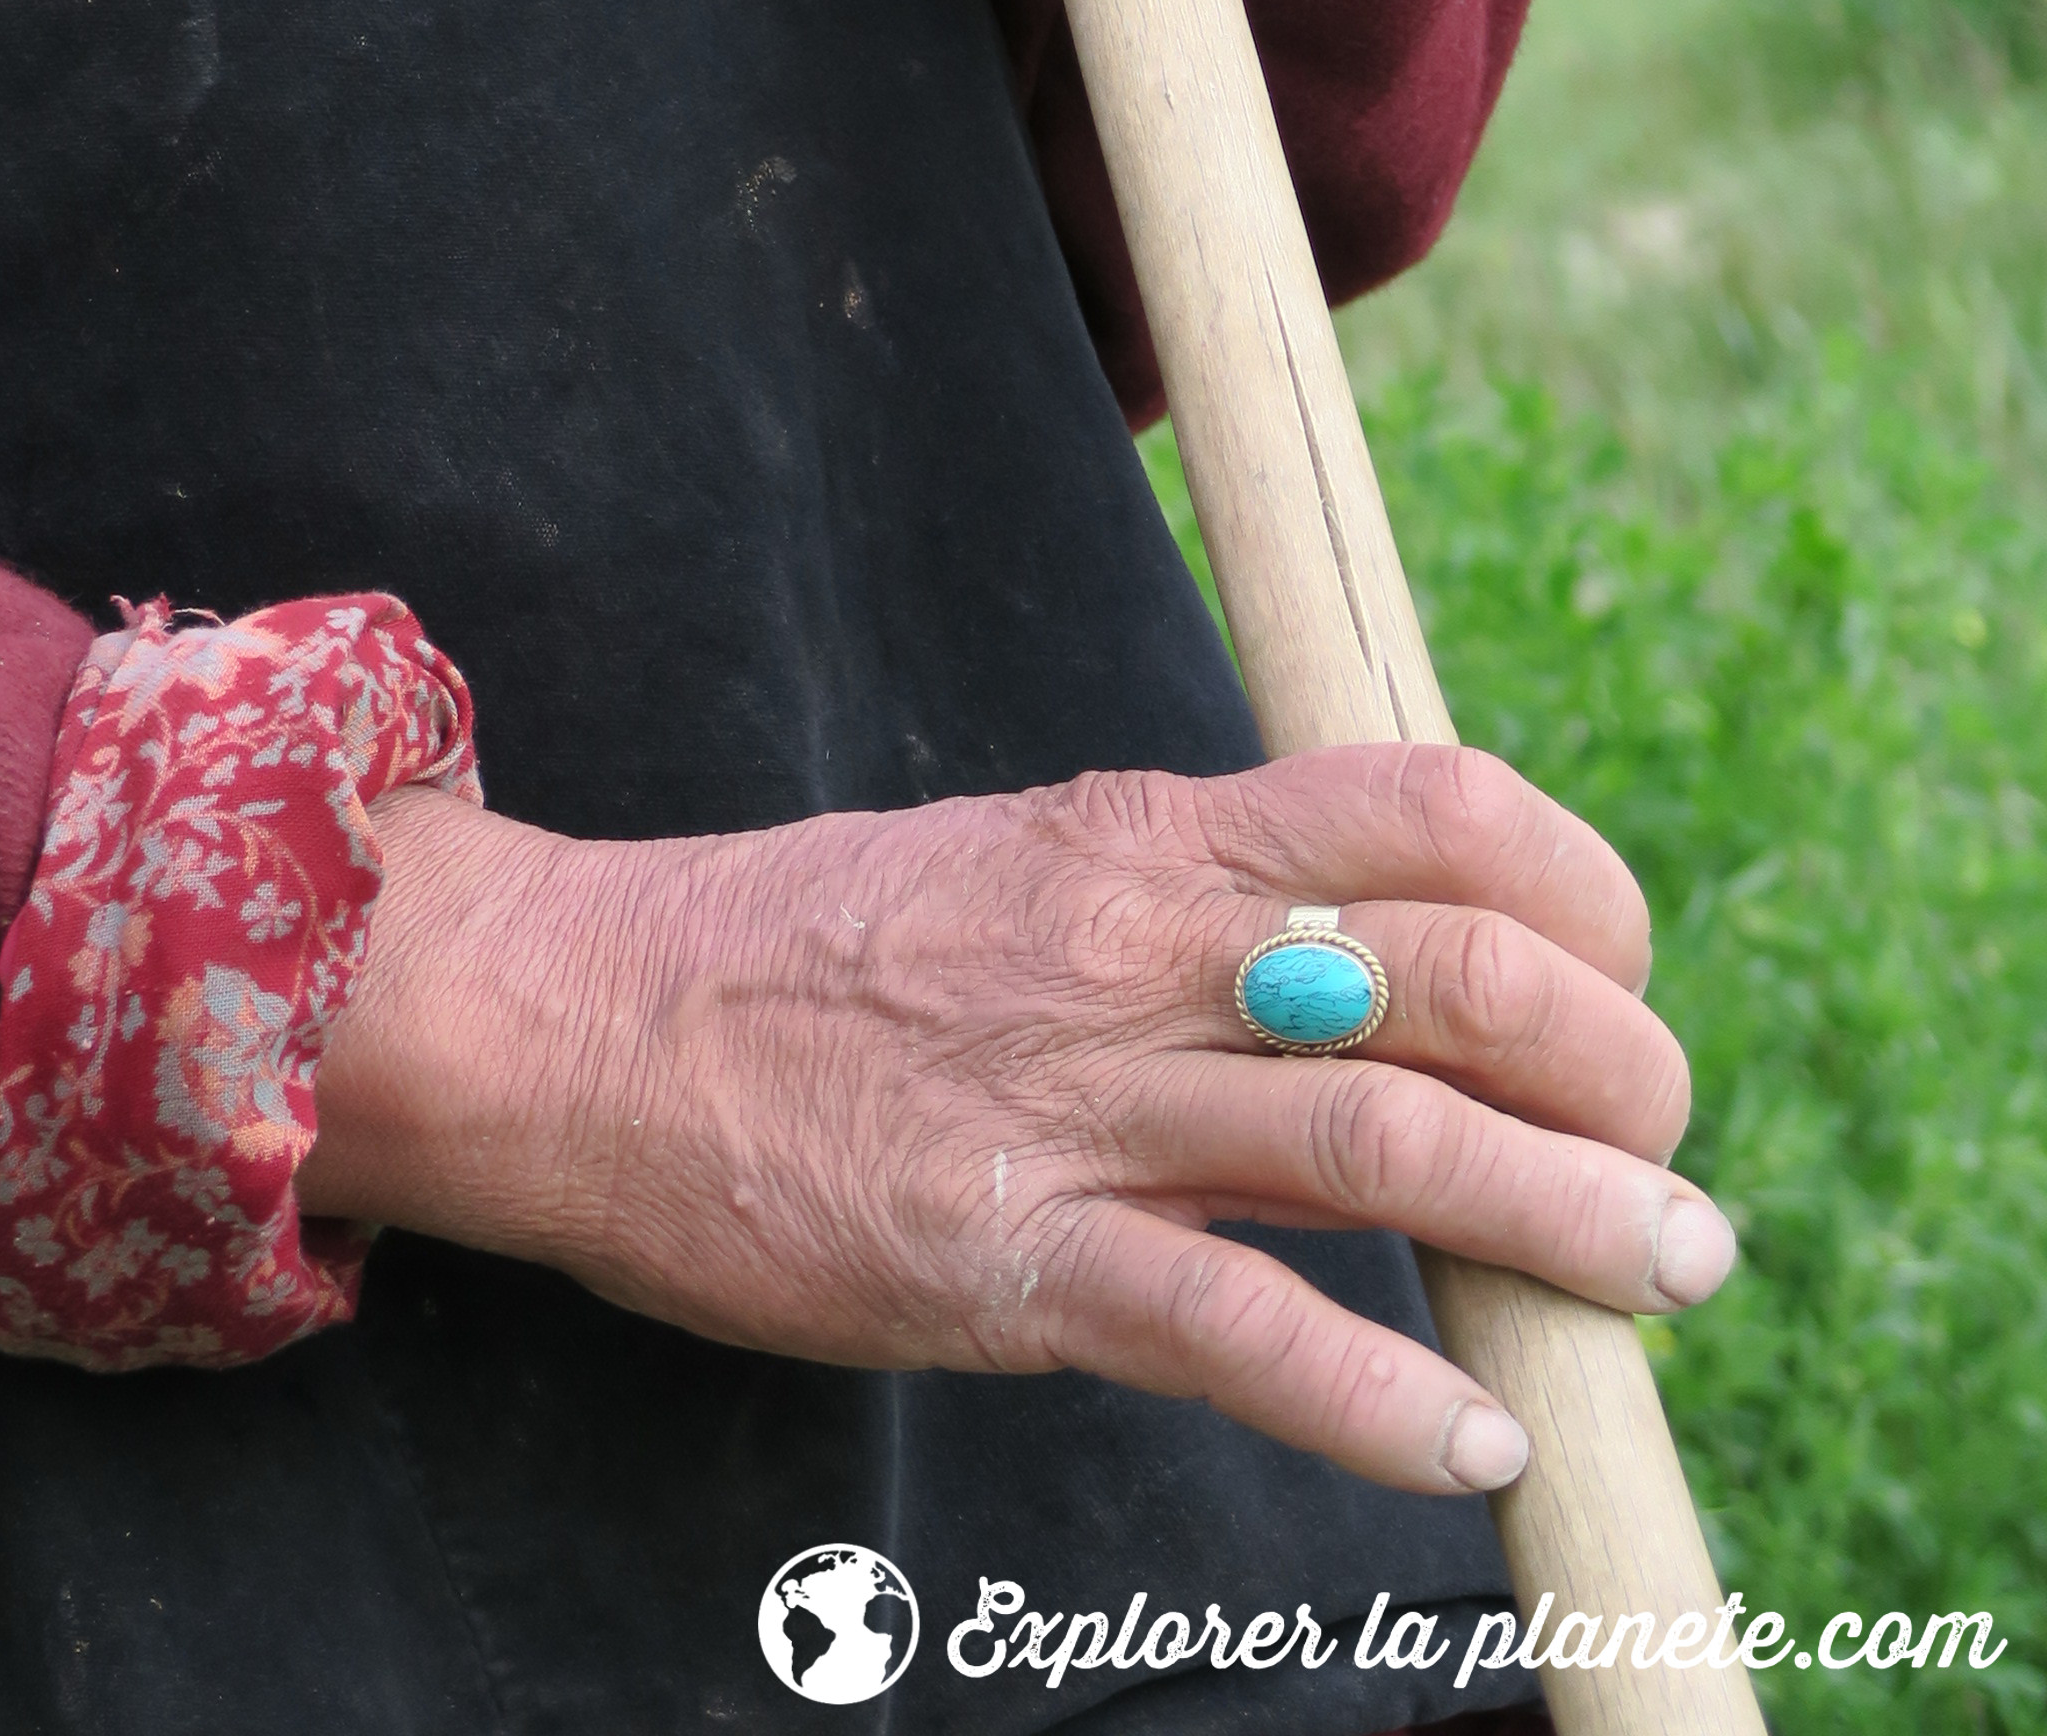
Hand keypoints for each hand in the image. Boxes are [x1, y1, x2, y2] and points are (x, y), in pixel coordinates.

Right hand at [301, 748, 1733, 1498]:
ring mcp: (1077, 1103)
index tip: (1621, 976)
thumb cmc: (805, 950)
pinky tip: (1463, 1444)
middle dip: (1615, 1076)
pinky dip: (1374, 1401)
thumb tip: (1381, 968)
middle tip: (1667, 1171)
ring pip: (1386, 1147)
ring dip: (1563, 1228)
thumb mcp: (1023, 867)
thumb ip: (1193, 912)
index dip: (1579, 891)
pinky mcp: (1005, 1256)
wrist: (583, 1017)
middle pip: (1458, 979)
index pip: (1432, 806)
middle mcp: (1138, 947)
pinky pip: (1231, 1326)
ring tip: (1662, 1287)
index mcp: (1147, 833)